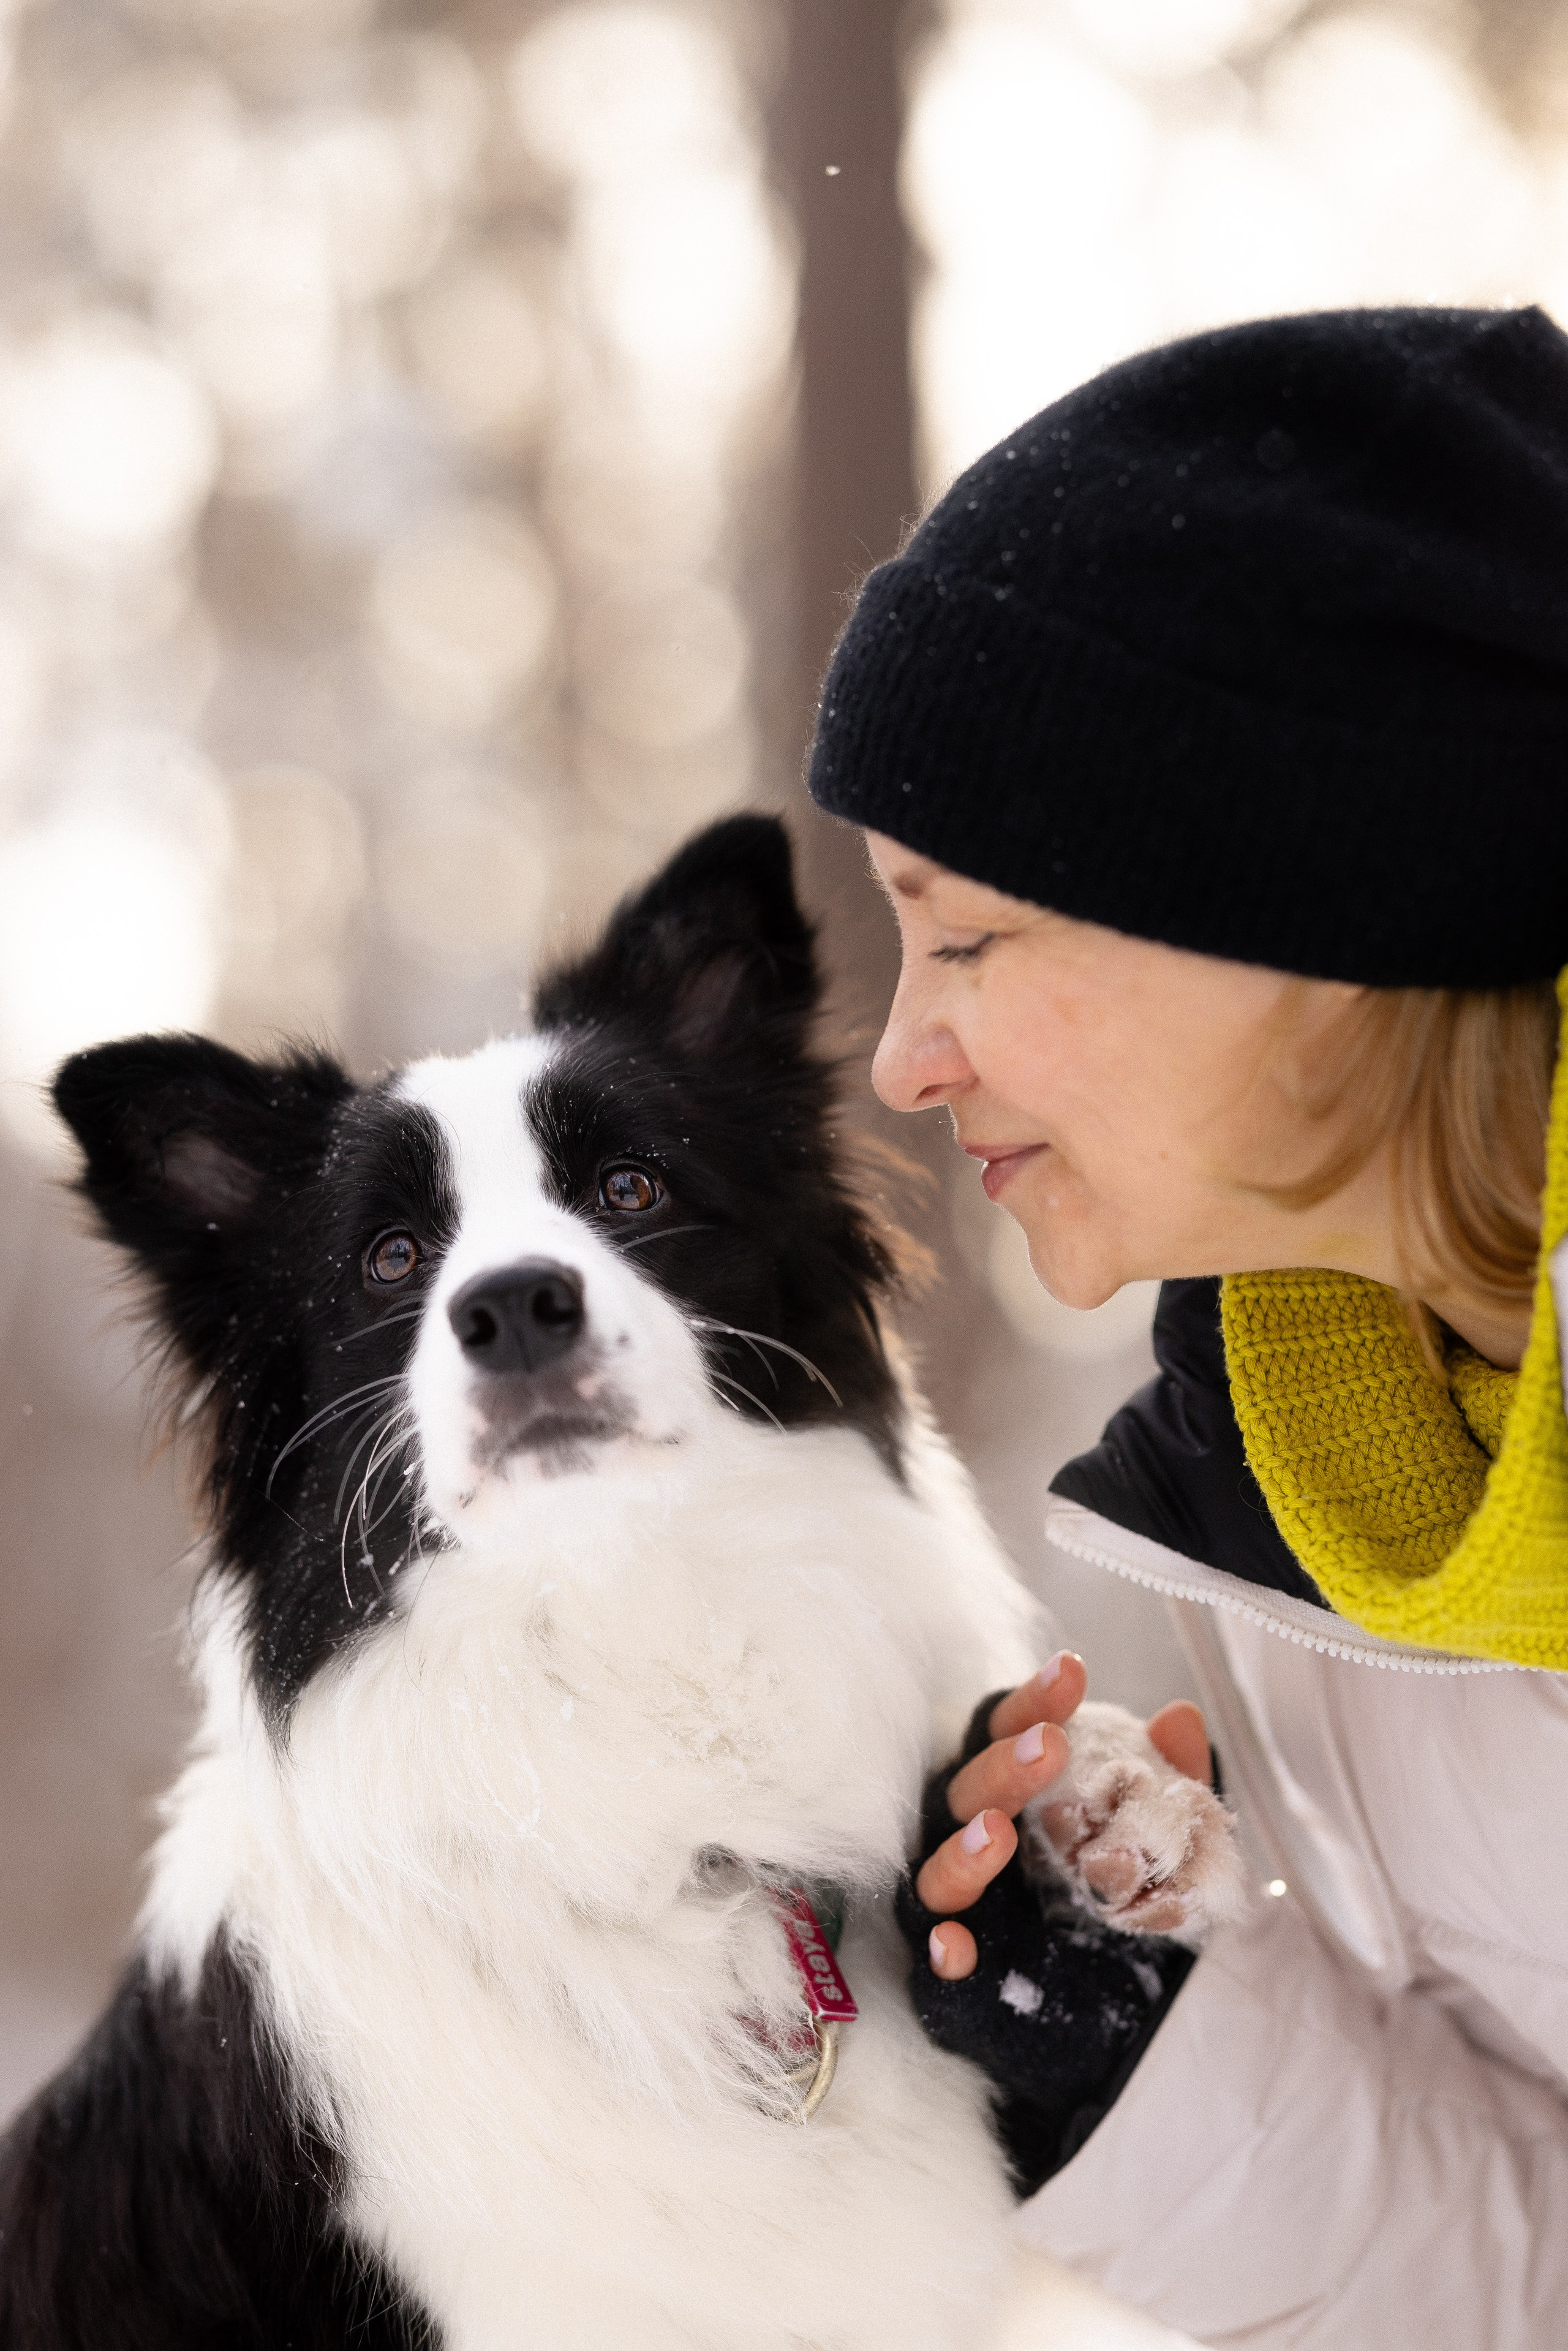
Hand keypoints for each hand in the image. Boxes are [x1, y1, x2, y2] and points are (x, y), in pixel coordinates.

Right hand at [917, 1655, 1210, 1979]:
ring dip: (961, 1849)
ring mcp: (957, 1902)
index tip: (1072, 1671)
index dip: (1034, 1701)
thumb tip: (1179, 1717)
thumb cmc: (1114, 1885)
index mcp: (1010, 1789)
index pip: (1006, 1730)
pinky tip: (957, 1944)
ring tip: (997, 1833)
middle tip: (1050, 1745)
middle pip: (968, 1789)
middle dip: (1004, 1766)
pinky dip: (941, 1950)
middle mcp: (970, 1834)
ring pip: (935, 1870)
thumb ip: (1168, 1777)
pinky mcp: (955, 1967)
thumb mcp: (1155, 1830)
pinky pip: (934, 1959)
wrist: (1104, 1989)